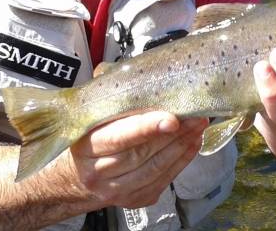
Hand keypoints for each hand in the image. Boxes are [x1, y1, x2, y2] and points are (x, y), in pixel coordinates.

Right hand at [60, 111, 207, 208]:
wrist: (77, 178)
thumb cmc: (89, 139)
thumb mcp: (91, 117)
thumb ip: (112, 100)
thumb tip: (139, 75)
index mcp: (85, 147)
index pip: (117, 138)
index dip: (145, 128)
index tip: (171, 119)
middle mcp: (98, 173)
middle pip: (141, 154)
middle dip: (173, 134)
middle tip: (195, 115)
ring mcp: (116, 190)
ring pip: (156, 169)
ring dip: (182, 146)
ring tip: (198, 126)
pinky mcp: (135, 200)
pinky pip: (163, 180)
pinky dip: (182, 160)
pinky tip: (192, 143)